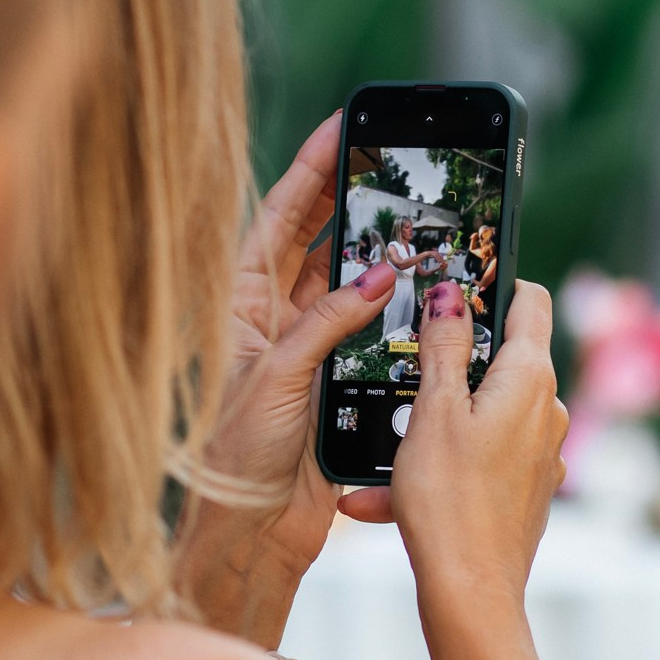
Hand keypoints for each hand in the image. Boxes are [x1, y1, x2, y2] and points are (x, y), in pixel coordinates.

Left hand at [180, 114, 395, 644]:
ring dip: (384, 254)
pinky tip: (424, 291)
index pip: (279, 215)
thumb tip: (376, 277)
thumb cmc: (235, 458)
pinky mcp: (336, 380)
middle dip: (356, 197)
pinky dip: (398, 309)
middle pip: (319, 238)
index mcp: (240, 301)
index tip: (346, 125)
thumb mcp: (276, 379)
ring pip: (351, 282)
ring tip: (420, 218)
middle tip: (397, 162)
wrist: (248, 534)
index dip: (313, 167)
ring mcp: (306, 346)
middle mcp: (272, 316)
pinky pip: (373, 330)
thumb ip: (324, 324)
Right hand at [344, 279, 568, 615]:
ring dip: (431, 426)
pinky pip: (479, 459)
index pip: (529, 301)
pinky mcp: (527, 487)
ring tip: (379, 456)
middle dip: (450, 364)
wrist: (470, 590)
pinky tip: (382, 498)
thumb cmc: (451, 500)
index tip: (456, 286)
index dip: (494, 285)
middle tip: (404, 372)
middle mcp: (547, 410)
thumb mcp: (434, 409)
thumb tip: (450, 295)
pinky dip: (438, 467)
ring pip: (481, 416)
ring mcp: (541, 452)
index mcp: (531, 379)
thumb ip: (443, 346)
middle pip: (501, 360)